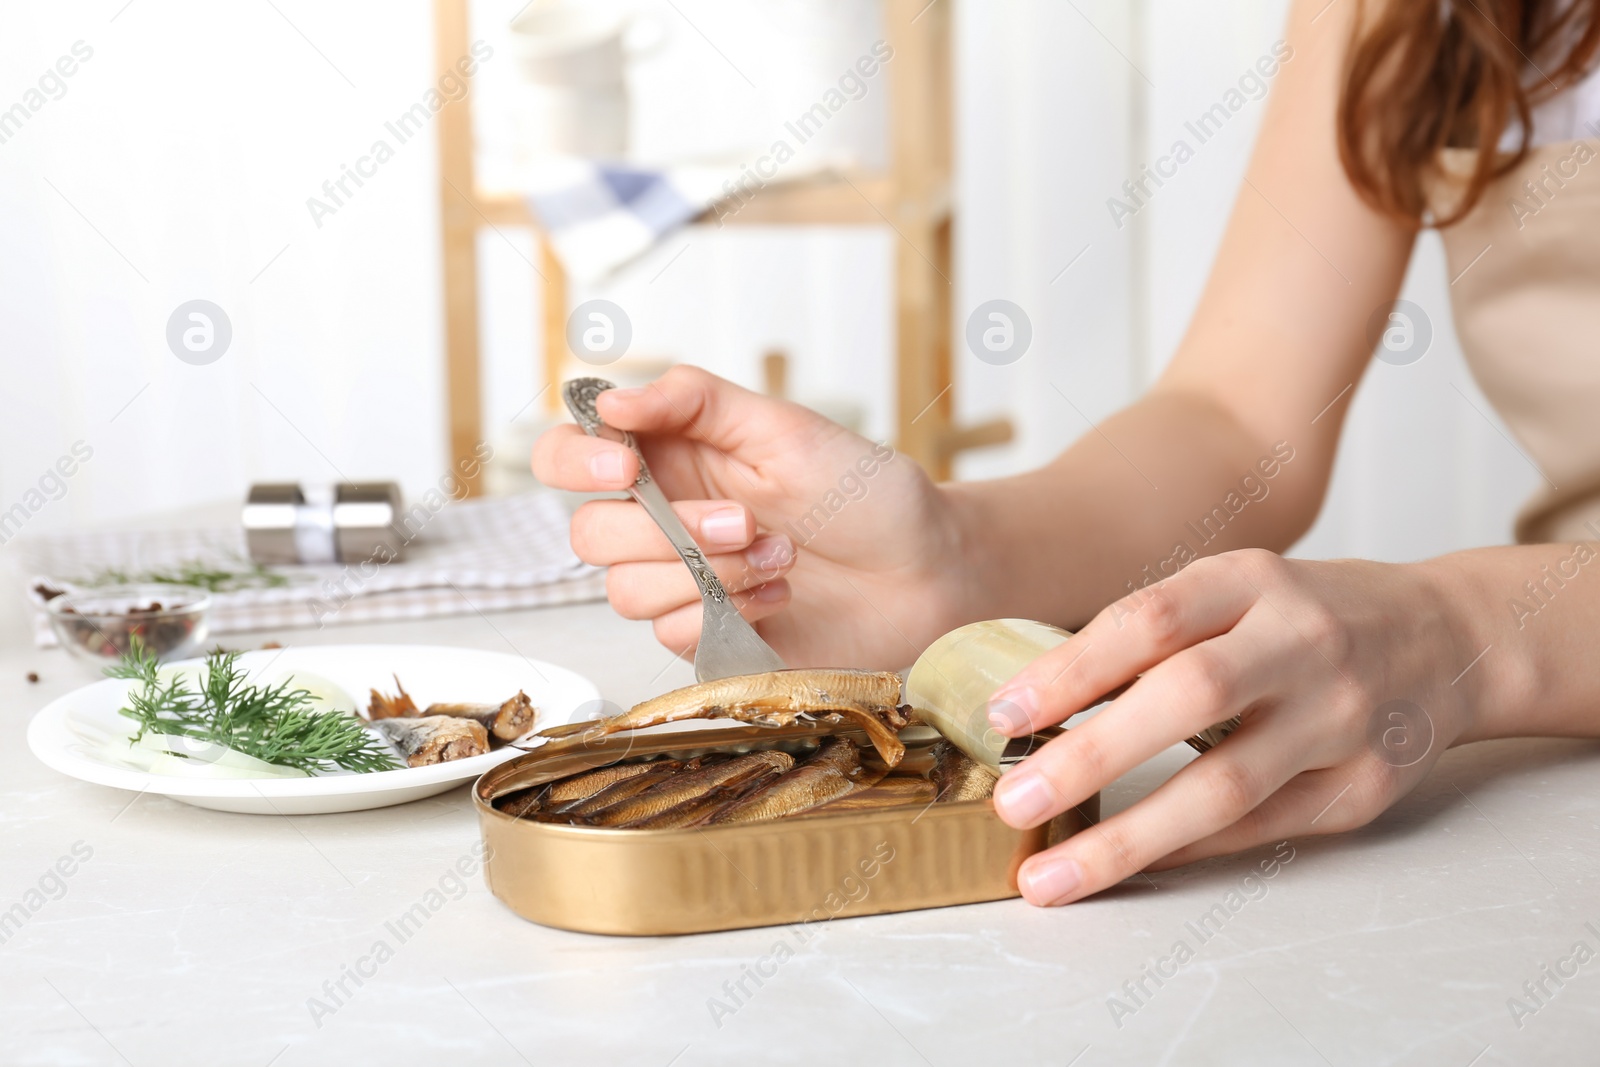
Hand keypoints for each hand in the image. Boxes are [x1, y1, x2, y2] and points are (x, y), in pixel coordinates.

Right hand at [531, 366, 968, 666]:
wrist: (928, 572)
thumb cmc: (867, 493)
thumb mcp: (785, 428)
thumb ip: (695, 401)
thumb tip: (611, 399)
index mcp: (673, 457)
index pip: (570, 454)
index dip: (576, 461)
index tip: (625, 465)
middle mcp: (665, 520)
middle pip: (588, 533)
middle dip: (666, 532)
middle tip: (747, 522)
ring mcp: (684, 584)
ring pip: (626, 592)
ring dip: (706, 575)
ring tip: (780, 558)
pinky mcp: (710, 638)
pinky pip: (672, 637)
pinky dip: (727, 616)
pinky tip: (780, 599)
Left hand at [986, 549, 1478, 904]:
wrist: (1447, 637)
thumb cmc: (1302, 616)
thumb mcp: (1233, 590)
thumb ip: (1151, 634)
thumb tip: (1030, 704)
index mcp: (1252, 581)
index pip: (1148, 620)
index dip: (1069, 669)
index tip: (1001, 715)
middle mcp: (1304, 642)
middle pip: (1188, 698)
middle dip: (1090, 758)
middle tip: (1013, 801)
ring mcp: (1343, 717)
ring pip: (1226, 787)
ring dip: (1128, 839)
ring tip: (1050, 875)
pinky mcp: (1366, 785)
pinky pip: (1260, 829)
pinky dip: (1184, 850)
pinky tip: (1125, 865)